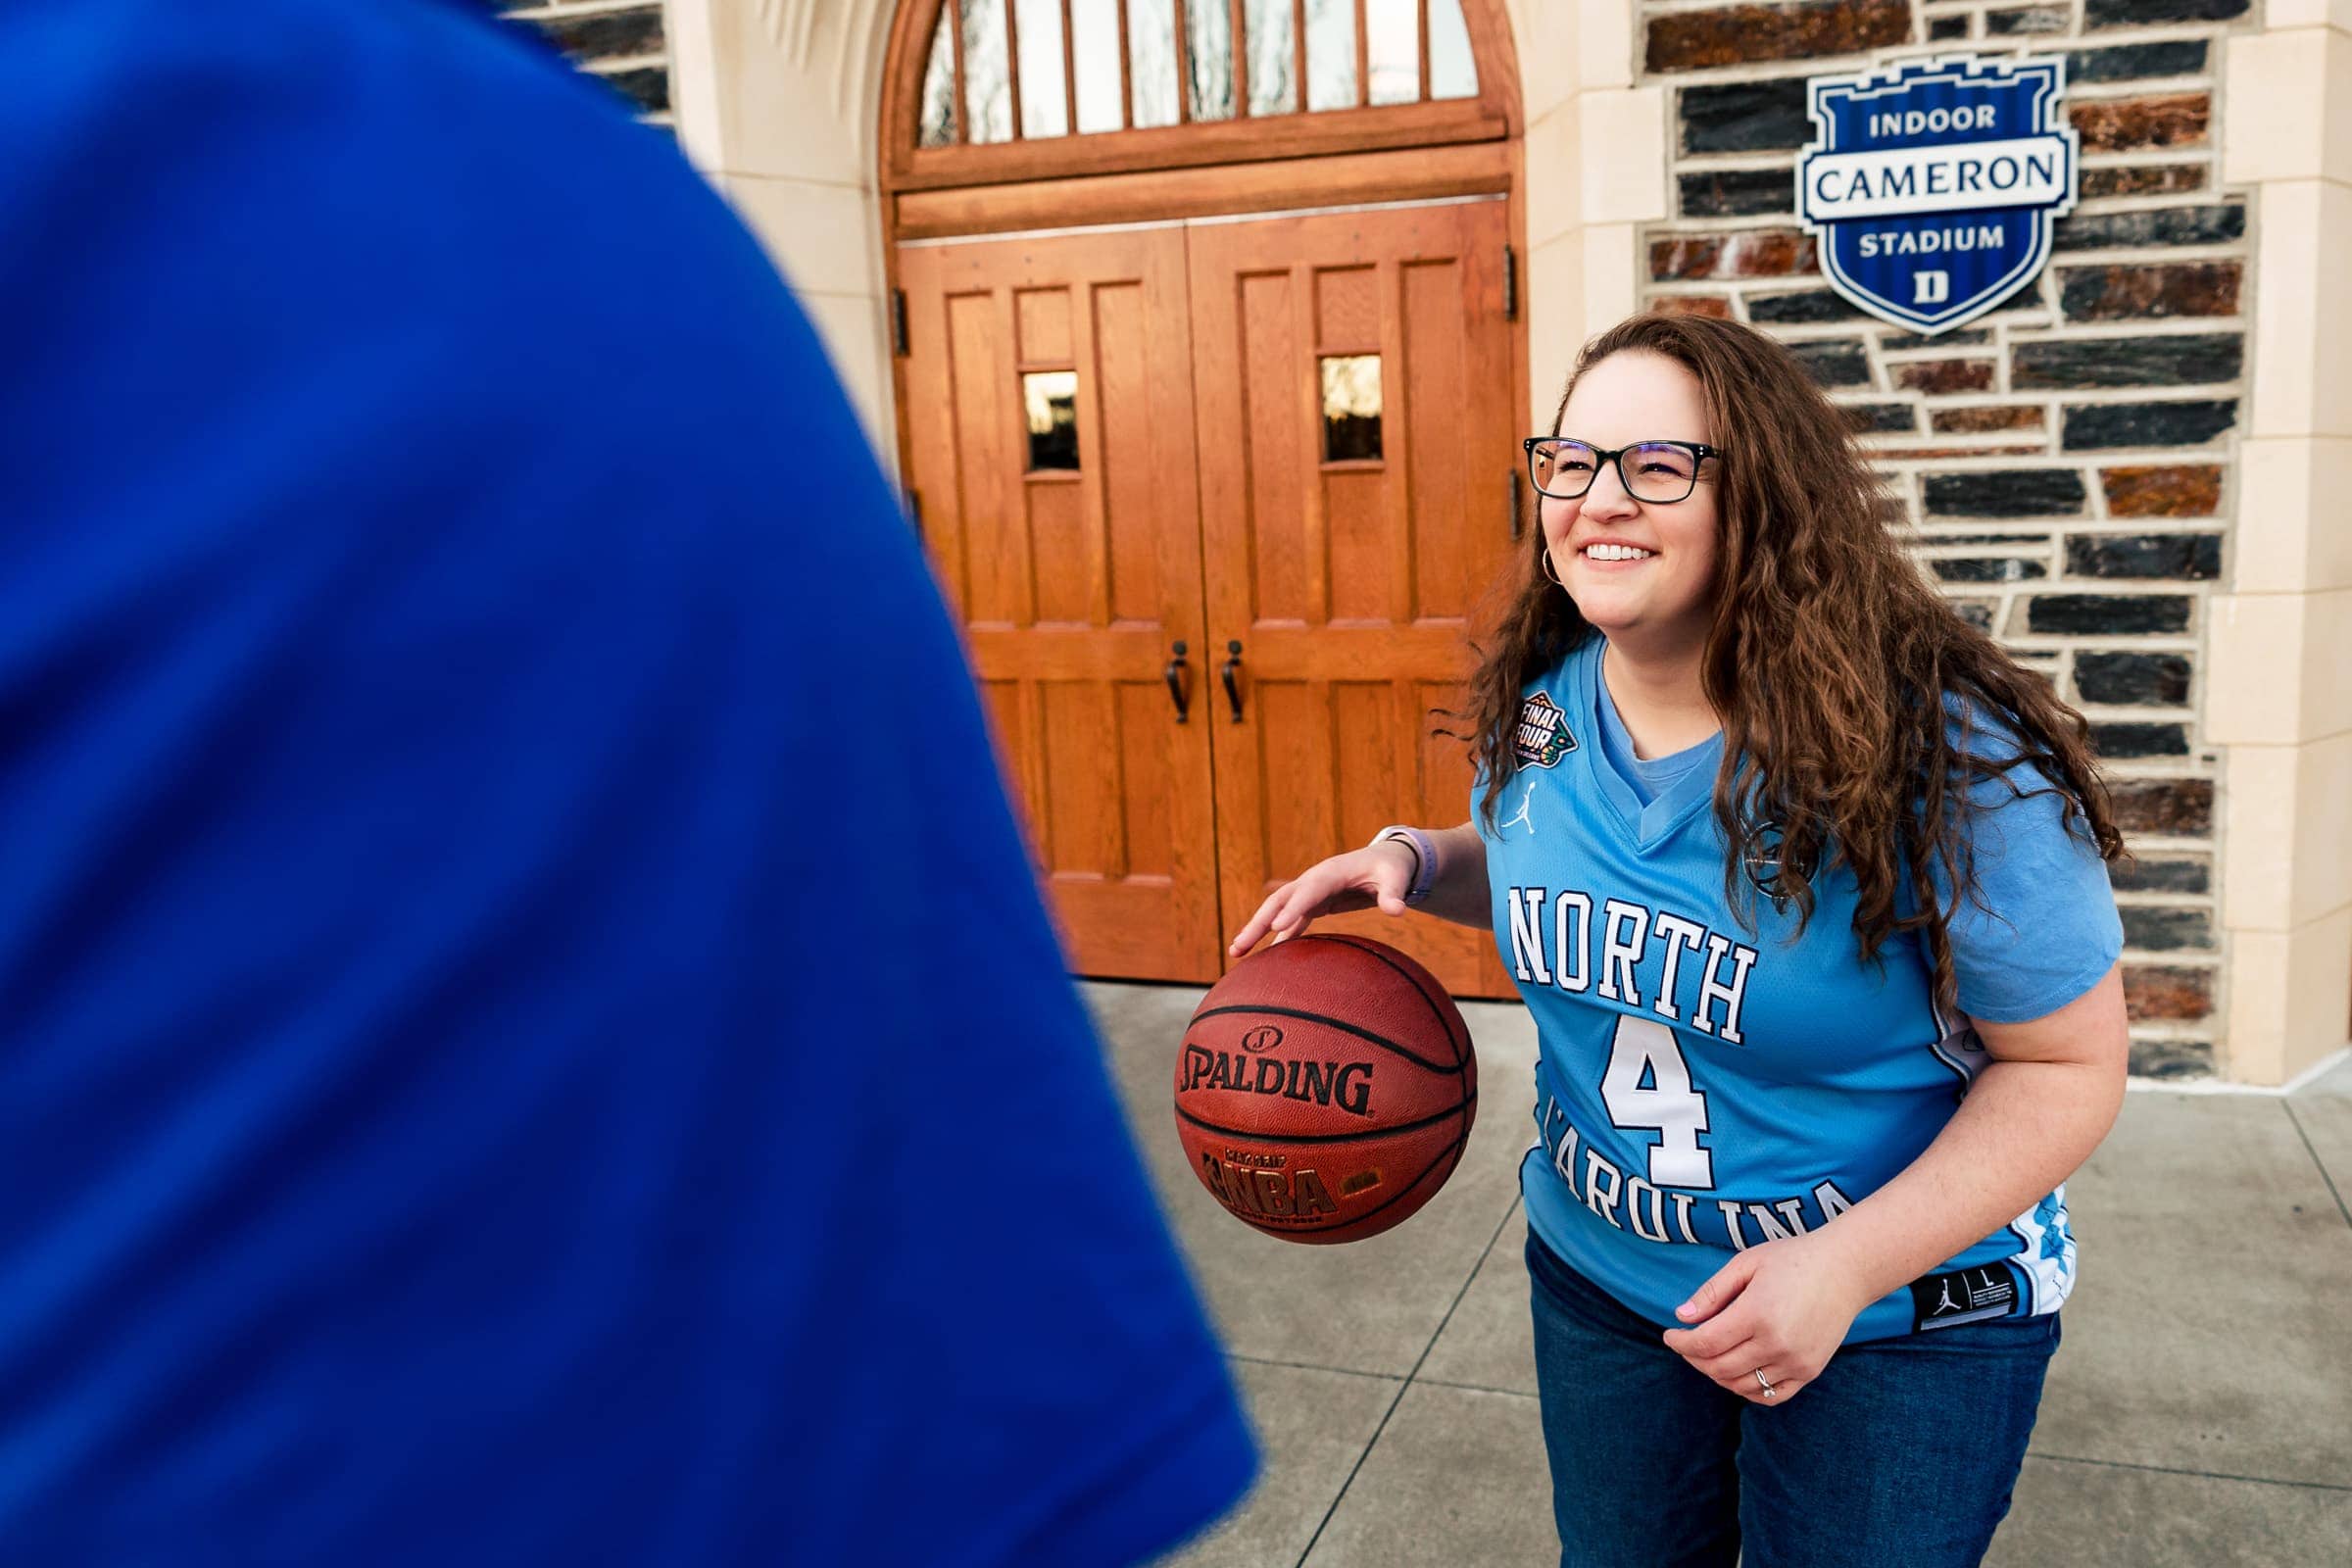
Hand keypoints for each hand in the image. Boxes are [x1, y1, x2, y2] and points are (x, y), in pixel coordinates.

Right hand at [1227, 841, 1418, 955]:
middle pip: (1280, 901)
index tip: (1276, 928)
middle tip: (1238, 947)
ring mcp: (1310, 892)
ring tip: (1236, 953)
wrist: (1386, 860)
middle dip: (1258, 923)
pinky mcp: (1314, 903)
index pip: (1308, 891)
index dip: (1293, 908)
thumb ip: (1394, 894)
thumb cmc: (1391, 869)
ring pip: (1277, 911)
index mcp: (1331, 872)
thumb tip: (1399, 911)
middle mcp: (1314, 881)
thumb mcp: (1396, 879)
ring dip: (1257, 930)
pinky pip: (1291, 921)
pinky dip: (1277, 936)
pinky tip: (1267, 956)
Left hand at [1659, 1233, 1874, 1405]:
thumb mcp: (1746, 1263)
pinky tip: (1737, 1371)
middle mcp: (1776, 1344)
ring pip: (1741, 1385)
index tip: (1669, 1334)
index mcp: (1757, 1313)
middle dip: (1694, 1358)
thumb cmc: (1793, 1259)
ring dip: (1717, 1374)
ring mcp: (1795, 1362)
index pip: (1704, 1343)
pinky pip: (1770, 1396)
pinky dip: (1747, 1389)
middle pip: (1718, 1367)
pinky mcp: (1809, 1371)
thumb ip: (1712, 1293)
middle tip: (1686, 1344)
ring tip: (1709, 1355)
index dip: (1680, 1343)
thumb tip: (1681, 1316)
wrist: (1846, 1270)